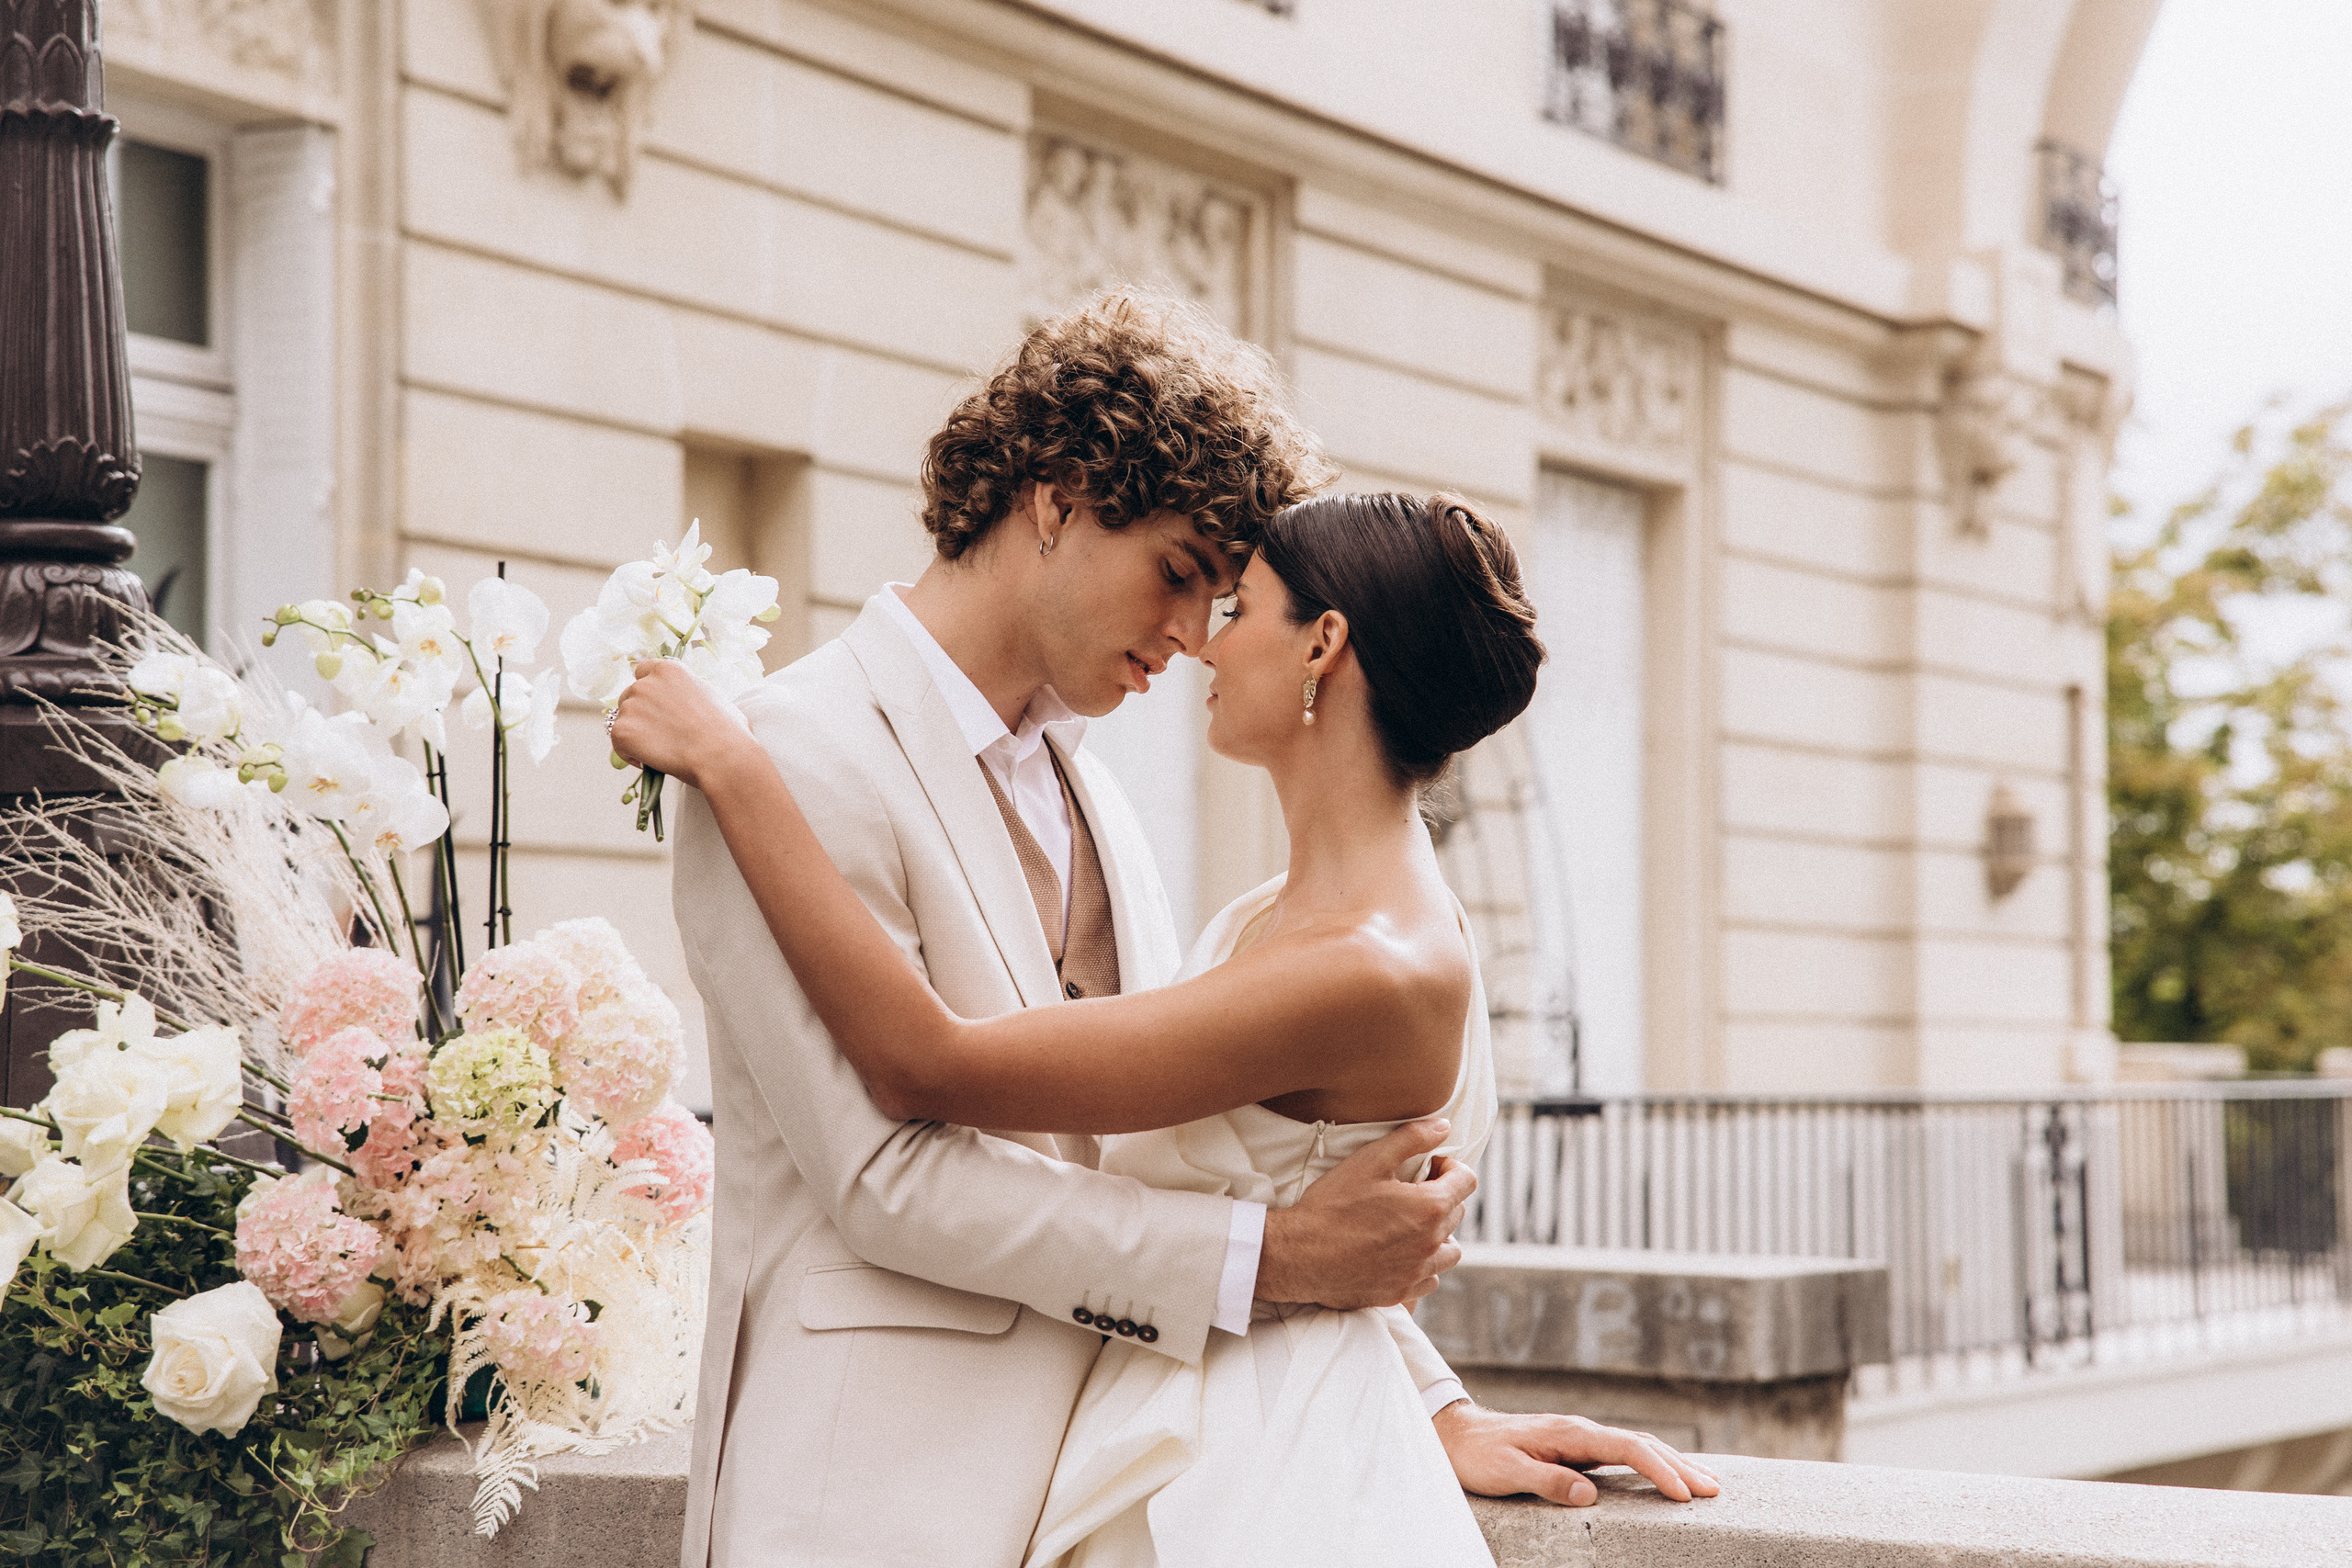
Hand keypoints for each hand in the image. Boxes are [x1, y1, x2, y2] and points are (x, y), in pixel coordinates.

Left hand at [609, 660, 753, 789]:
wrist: (721, 756)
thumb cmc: (727, 731)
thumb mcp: (713, 697)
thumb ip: (690, 692)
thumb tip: (687, 700)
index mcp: (668, 670)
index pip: (643, 672)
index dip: (648, 691)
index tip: (655, 707)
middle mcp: (646, 683)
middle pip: (630, 696)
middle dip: (640, 714)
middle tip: (658, 735)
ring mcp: (632, 706)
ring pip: (623, 720)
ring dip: (636, 734)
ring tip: (659, 751)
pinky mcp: (622, 730)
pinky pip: (618, 742)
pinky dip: (630, 753)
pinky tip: (649, 761)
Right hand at [1255, 1119, 1475, 1307]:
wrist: (1300, 1255)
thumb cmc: (1332, 1205)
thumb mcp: (1369, 1160)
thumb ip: (1411, 1138)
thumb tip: (1443, 1126)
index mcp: (1430, 1207)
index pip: (1466, 1181)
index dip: (1449, 1166)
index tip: (1426, 1166)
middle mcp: (1431, 1243)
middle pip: (1456, 1213)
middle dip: (1440, 1196)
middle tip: (1408, 1190)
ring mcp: (1417, 1272)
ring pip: (1450, 1252)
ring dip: (1439, 1235)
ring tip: (1409, 1224)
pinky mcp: (1400, 1294)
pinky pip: (1430, 1280)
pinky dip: (1424, 1266)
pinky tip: (1400, 1254)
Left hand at [1431, 1402, 1720, 1507]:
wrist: (1458, 1435)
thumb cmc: (1480, 1455)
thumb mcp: (1507, 1472)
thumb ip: (1547, 1481)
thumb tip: (1589, 1494)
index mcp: (1570, 1433)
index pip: (1627, 1448)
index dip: (1659, 1469)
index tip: (1683, 1493)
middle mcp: (1581, 1431)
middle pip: (1642, 1444)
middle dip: (1680, 1465)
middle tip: (1714, 1490)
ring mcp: (1581, 1439)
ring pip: (1637, 1446)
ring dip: (1672, 1463)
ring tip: (1705, 1483)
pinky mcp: (1577, 1449)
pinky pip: (1624, 1454)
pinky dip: (1652, 1463)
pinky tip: (1665, 1475)